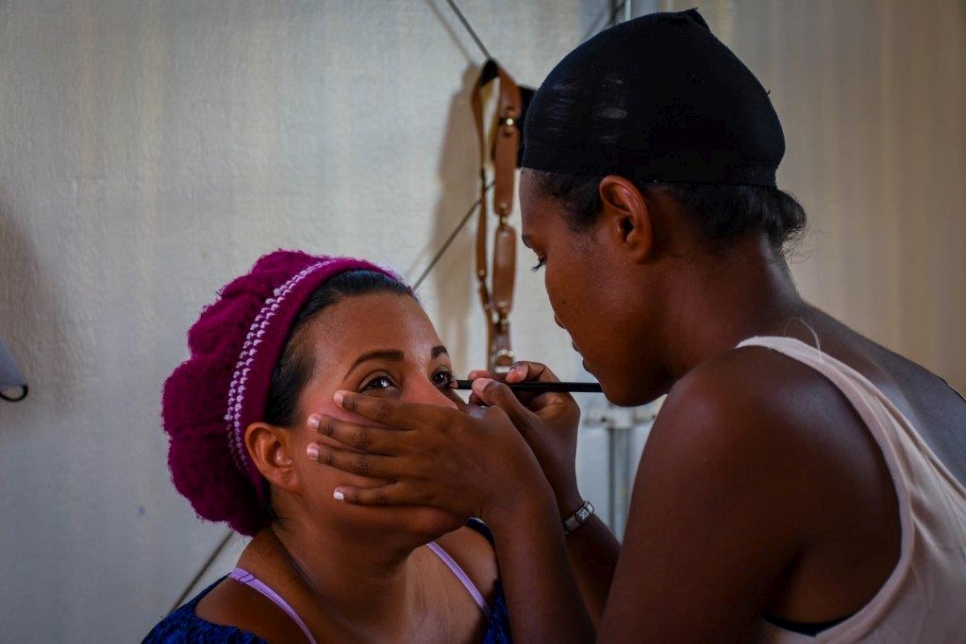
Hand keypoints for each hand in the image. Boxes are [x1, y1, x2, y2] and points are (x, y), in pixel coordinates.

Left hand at [305, 390, 553, 524]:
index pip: (388, 409)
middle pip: (368, 436)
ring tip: (312, 452)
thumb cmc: (509, 450)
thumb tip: (477, 380)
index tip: (335, 397)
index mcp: (435, 420)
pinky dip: (359, 495)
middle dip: (336, 429)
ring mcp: (418, 472)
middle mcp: (420, 445)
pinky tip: (338, 492)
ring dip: (337, 458)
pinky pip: (383, 496)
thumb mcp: (497, 413)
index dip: (359, 403)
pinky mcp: (421, 495)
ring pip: (368, 465)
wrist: (514, 492)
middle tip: (310, 422)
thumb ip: (482, 394)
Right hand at [467, 362, 582, 517]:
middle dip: (496, 384)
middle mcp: (548, 410)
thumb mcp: (524, 426)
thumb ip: (503, 400)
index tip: (507, 378)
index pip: (540, 373)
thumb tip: (480, 381)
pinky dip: (490, 412)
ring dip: (490, 397)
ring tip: (471, 399)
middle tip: (473, 381)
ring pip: (509, 401)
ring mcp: (533, 424)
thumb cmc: (545, 464)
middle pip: (520, 386)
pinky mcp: (521, 436)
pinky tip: (473, 412)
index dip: (520, 369)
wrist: (549, 502)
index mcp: (561, 403)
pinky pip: (504, 417)